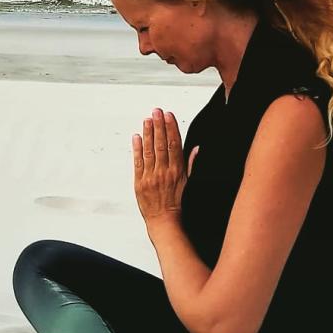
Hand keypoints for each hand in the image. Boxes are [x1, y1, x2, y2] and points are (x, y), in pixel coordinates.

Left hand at [133, 107, 198, 225]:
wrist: (164, 220)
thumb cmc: (176, 202)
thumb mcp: (188, 182)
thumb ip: (190, 163)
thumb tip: (196, 148)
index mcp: (177, 171)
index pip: (175, 145)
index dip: (171, 128)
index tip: (169, 116)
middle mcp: (164, 172)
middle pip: (162, 144)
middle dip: (159, 126)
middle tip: (157, 112)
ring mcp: (151, 176)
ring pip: (149, 151)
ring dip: (148, 133)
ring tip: (148, 119)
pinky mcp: (139, 182)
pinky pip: (138, 162)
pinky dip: (137, 149)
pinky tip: (137, 137)